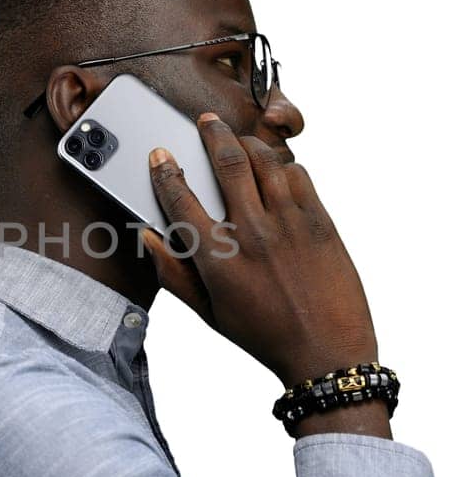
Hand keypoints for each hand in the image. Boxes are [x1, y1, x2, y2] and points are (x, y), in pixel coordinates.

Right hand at [143, 113, 378, 389]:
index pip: (181, 199)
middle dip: (211, 134)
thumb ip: (173, 273)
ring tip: (240, 140)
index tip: (161, 155)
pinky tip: (276, 171)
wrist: (327, 354)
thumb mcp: (209, 313)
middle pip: (226, 162)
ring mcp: (289, 223)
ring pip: (264, 160)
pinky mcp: (321, 221)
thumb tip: (148, 237)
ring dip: (247, 143)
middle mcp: (252, 233)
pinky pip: (298, 175)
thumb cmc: (265, 335)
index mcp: (218, 258)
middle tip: (206, 122)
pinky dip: (283, 166)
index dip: (166, 171)